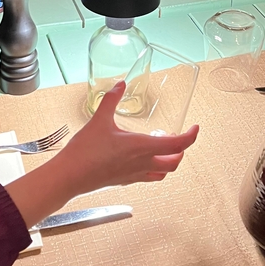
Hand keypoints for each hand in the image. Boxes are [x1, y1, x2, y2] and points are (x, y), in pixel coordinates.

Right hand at [6, 82, 198, 229]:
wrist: (69, 177)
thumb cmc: (85, 152)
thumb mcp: (99, 119)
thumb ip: (112, 100)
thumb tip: (120, 85)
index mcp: (141, 147)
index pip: (177, 145)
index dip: (190, 137)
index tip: (194, 128)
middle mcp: (142, 163)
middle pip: (174, 163)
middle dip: (182, 151)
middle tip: (180, 139)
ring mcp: (134, 175)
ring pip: (163, 174)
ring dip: (170, 162)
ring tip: (166, 150)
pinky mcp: (125, 181)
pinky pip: (148, 178)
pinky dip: (154, 169)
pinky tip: (144, 160)